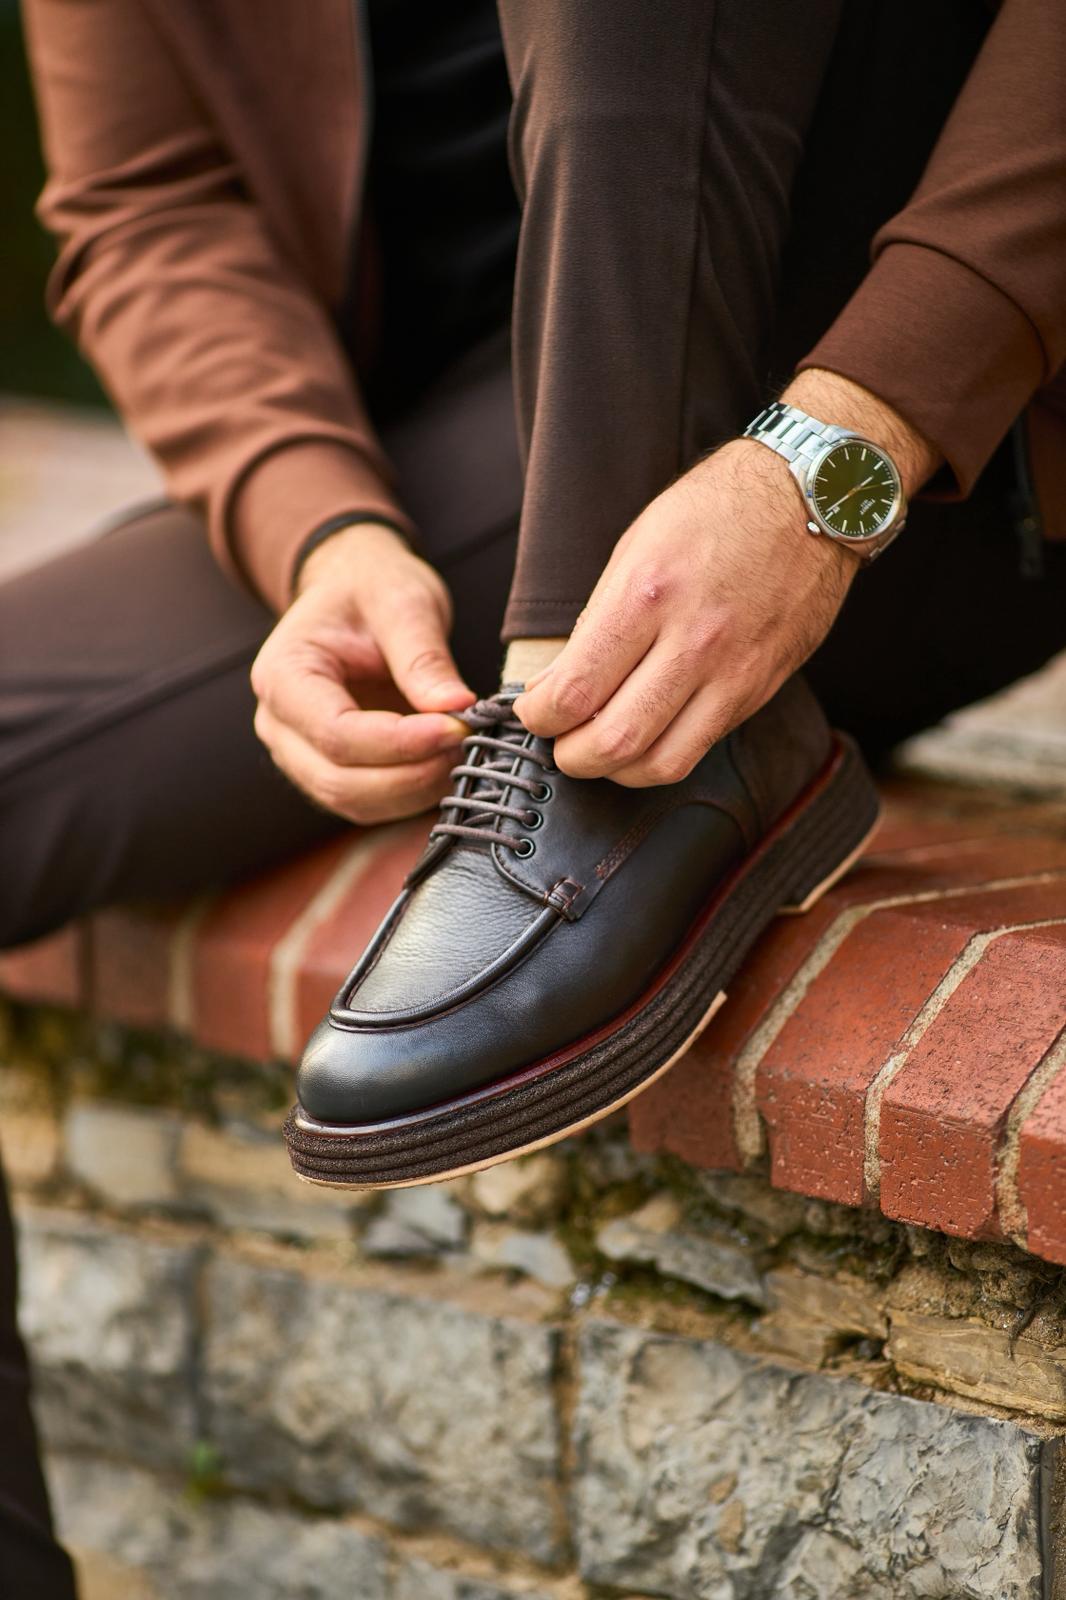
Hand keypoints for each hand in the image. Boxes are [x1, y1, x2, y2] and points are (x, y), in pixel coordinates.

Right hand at [251, 523, 473, 823]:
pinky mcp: (331, 771)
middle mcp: (279, 725)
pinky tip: (446, 765)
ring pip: (354, 802)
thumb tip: (455, 707)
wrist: (355, 593)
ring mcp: (300, 755)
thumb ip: (423, 657)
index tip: (455, 728)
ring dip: (414, 790)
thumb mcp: (402, 603)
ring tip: (462, 753)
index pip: (335, 732)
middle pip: (337, 779)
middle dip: (410, 774)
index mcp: (282, 676)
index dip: (399, 742)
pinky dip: (411, 794)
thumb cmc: (370, 590)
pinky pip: (370, 803)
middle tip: (466, 744)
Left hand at [515, 371, 939, 787]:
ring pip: (661, 763)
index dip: (539, 717)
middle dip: (571, 757)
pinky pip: (702, 746)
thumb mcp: (637, 547)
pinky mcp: (761, 688)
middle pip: (614, 743)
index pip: (575, 692)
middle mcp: (693, 640)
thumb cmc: (718, 512)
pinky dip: (662, 754)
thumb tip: (560, 685)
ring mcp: (733, 671)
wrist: (812, 500)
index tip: (532, 712)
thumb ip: (599, 621)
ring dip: (617, 770)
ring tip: (601, 748)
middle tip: (560, 742)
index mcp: (648, 595)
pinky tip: (647, 734)